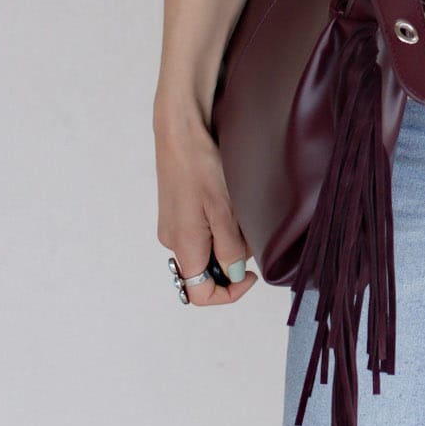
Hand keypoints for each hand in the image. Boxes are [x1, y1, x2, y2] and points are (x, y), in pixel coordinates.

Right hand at [154, 109, 258, 306]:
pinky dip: (218, 227)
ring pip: (205, 251)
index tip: (252, 274)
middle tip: (248, 231)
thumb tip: (235, 275)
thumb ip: (230, 248)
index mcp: (183, 246)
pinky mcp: (176, 211)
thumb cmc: (199, 165)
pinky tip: (227, 203)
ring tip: (238, 211)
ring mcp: (173, 226)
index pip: (200, 294)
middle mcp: (172, 241)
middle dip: (232, 261)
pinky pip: (200, 233)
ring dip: (227, 241)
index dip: (230, 293)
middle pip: (205, 272)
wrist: (180, 131)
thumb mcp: (223, 210)